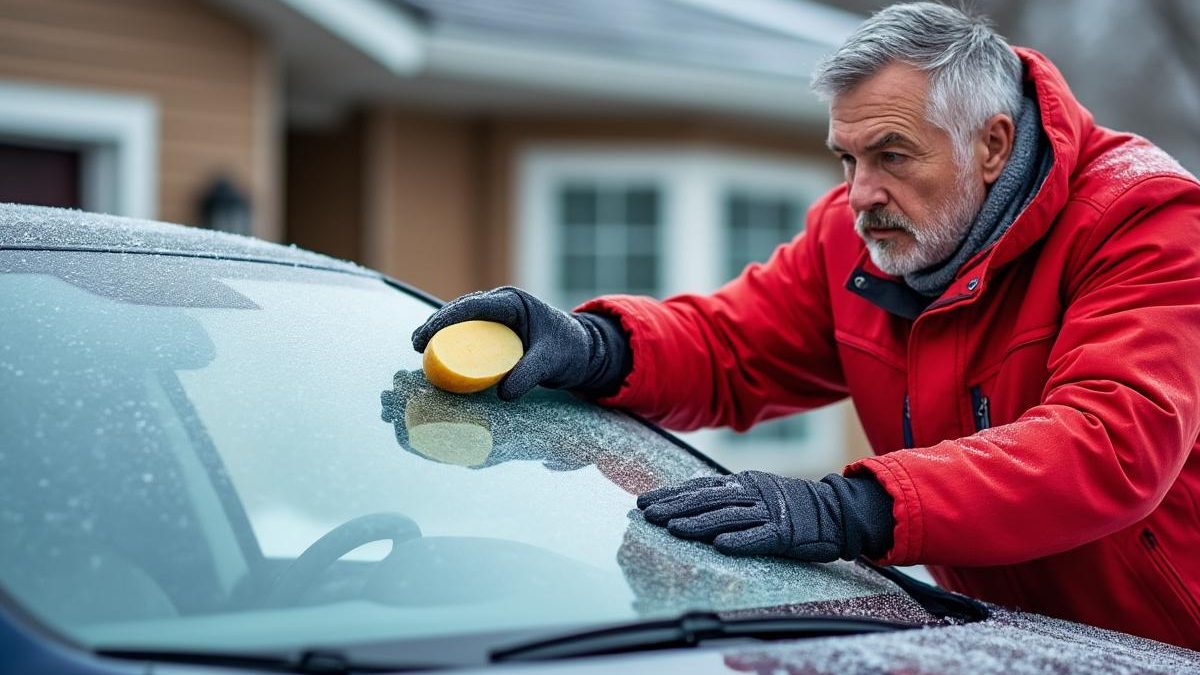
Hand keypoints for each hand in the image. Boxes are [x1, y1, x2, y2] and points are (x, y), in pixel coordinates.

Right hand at [411, 287, 626, 400]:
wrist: (584, 350)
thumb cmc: (570, 350)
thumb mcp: (552, 361)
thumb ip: (529, 374)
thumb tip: (503, 394)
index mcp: (513, 302)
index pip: (473, 306)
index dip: (446, 319)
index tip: (427, 335)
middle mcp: (501, 305)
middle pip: (460, 312)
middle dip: (435, 326)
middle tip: (415, 344)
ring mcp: (497, 318)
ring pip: (461, 322)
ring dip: (439, 334)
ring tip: (418, 349)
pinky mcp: (496, 332)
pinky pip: (469, 335)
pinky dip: (453, 344)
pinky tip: (436, 357)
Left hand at [637, 471, 888, 562]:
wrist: (835, 511)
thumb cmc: (791, 505)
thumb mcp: (756, 492)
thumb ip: (728, 496)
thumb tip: (691, 500)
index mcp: (743, 483)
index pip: (700, 487)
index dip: (671, 494)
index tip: (645, 502)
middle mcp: (752, 493)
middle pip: (707, 500)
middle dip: (675, 507)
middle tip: (648, 514)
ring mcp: (769, 512)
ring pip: (728, 516)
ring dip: (699, 523)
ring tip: (673, 529)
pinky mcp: (785, 533)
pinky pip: (760, 537)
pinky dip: (740, 540)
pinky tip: (720, 546)